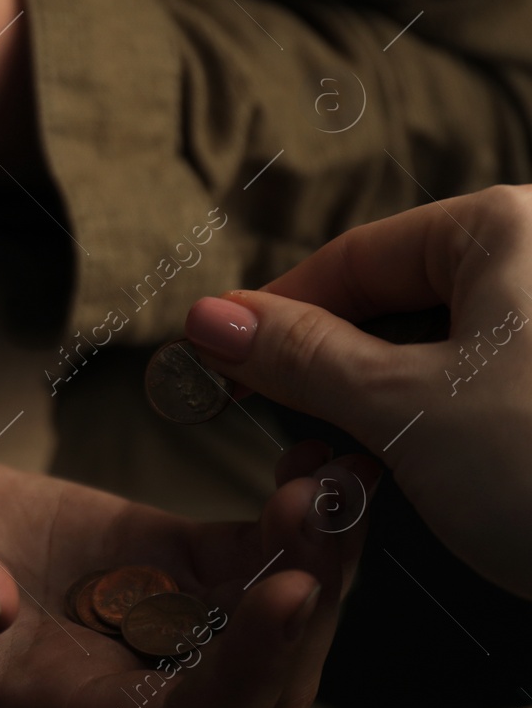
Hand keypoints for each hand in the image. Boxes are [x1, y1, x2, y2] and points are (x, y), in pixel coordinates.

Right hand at [0, 457, 367, 707]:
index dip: (246, 667)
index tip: (285, 585)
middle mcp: (121, 678)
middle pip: (263, 680)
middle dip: (309, 602)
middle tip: (323, 504)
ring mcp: (141, 616)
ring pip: (269, 615)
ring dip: (315, 553)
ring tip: (333, 468)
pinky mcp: (146, 556)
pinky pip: (241, 554)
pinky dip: (283, 518)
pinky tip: (303, 457)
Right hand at [183, 184, 531, 597]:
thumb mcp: (404, 408)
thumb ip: (299, 357)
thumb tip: (207, 317)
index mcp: (508, 227)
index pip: (355, 258)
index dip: (274, 315)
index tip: (220, 367)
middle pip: (397, 303)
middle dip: (329, 376)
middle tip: (283, 439)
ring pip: (440, 352)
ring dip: (375, 414)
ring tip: (342, 475)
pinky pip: (486, 389)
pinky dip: (436, 431)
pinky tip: (409, 480)